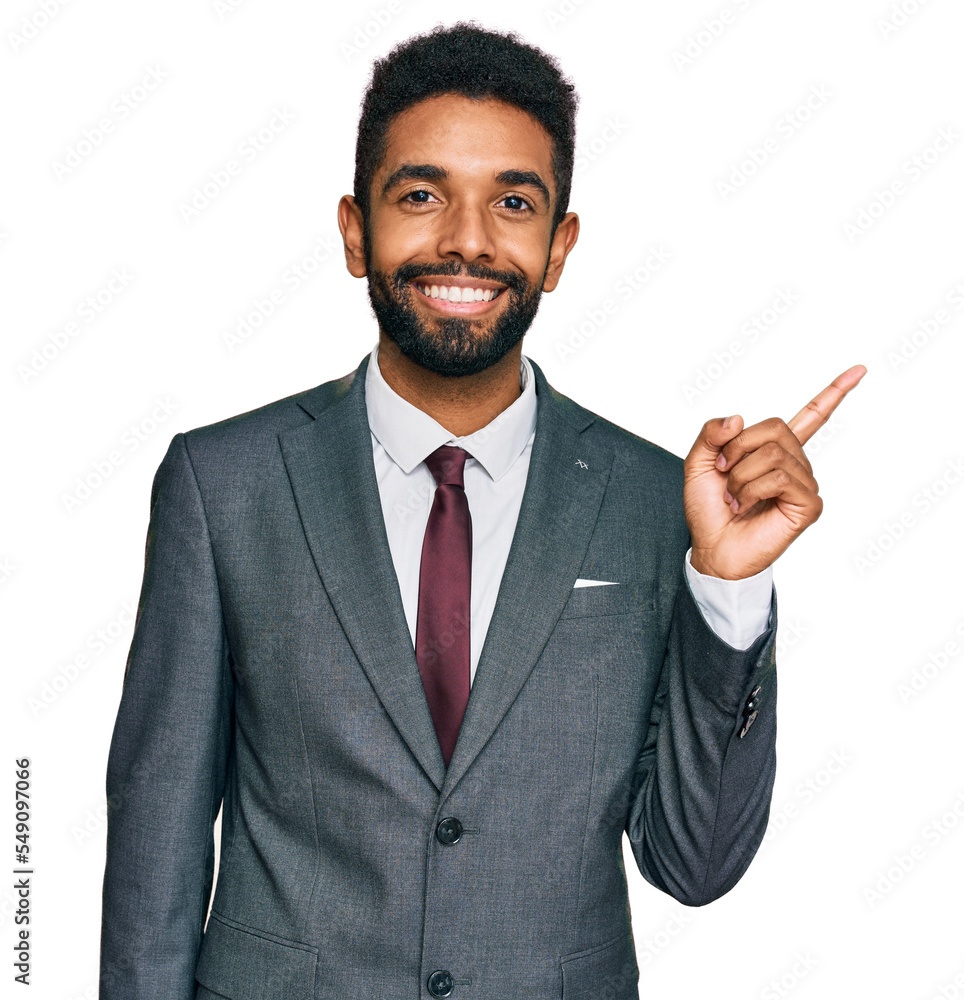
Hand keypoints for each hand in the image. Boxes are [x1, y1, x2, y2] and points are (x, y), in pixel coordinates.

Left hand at [684, 365, 866, 579]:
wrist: (712, 548)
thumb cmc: (709, 509)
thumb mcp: (698, 463)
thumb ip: (711, 434)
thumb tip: (738, 418)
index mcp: (775, 450)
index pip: (811, 416)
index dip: (834, 392)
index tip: (860, 369)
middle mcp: (796, 464)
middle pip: (774, 427)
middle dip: (737, 449)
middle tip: (724, 474)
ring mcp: (805, 484)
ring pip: (773, 454)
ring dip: (740, 475)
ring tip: (735, 497)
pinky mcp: (808, 505)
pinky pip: (780, 478)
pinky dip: (753, 489)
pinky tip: (747, 506)